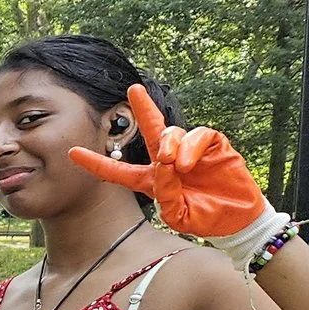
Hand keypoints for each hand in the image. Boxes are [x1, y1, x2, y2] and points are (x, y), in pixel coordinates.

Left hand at [70, 84, 282, 260]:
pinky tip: (189, 163)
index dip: (96, 162)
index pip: (118, 169)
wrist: (236, 220)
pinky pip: (196, 135)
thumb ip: (164, 192)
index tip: (71, 153)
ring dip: (168, 145)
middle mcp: (167, 161)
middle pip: (150, 129)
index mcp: (151, 180)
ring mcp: (190, 151)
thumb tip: (164, 163)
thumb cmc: (204, 218)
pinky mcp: (212, 145)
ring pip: (171, 133)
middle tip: (133, 89)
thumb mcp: (176, 214)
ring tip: (174, 164)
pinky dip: (190, 147)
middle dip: (143, 108)